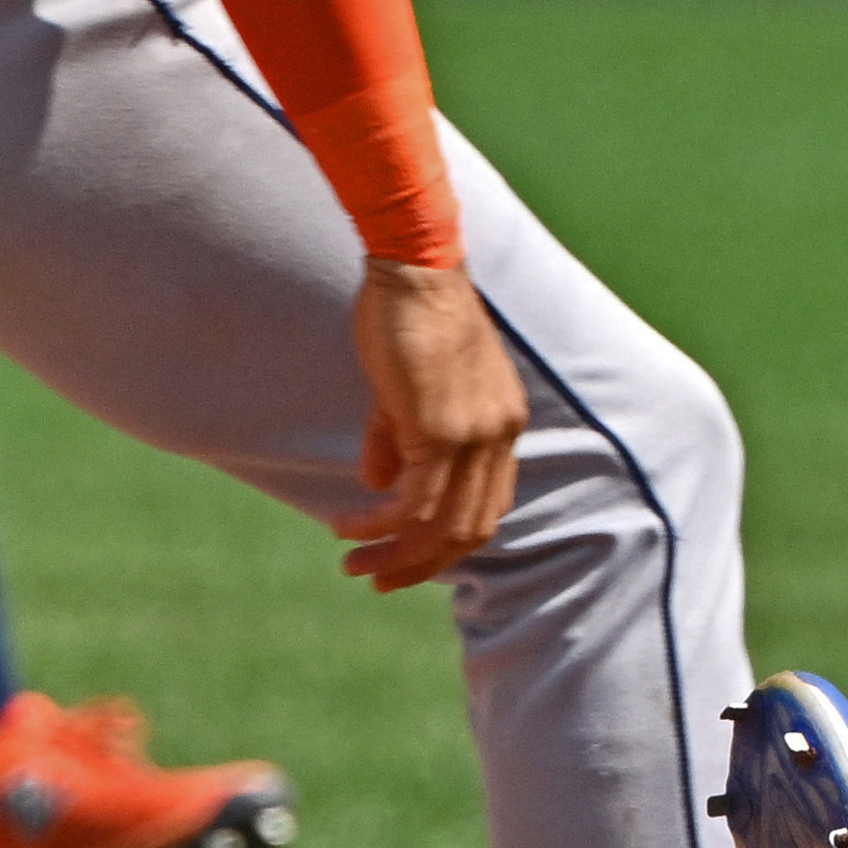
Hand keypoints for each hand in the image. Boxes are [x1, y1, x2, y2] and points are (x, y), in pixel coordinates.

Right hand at [342, 257, 523, 588]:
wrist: (413, 269)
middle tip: (376, 578)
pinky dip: (378, 523)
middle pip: (471, 529)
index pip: (487, 505)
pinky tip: (346, 523)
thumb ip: (396, 437)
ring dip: (394, 553)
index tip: (405, 557)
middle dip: (420, 563)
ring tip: (353, 562)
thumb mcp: (404, 387)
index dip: (448, 541)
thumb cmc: (407, 316)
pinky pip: (413, 502)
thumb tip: (378, 485)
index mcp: (501, 424)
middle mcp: (499, 435)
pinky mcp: (441, 430)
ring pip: (441, 525)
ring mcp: (475, 435)